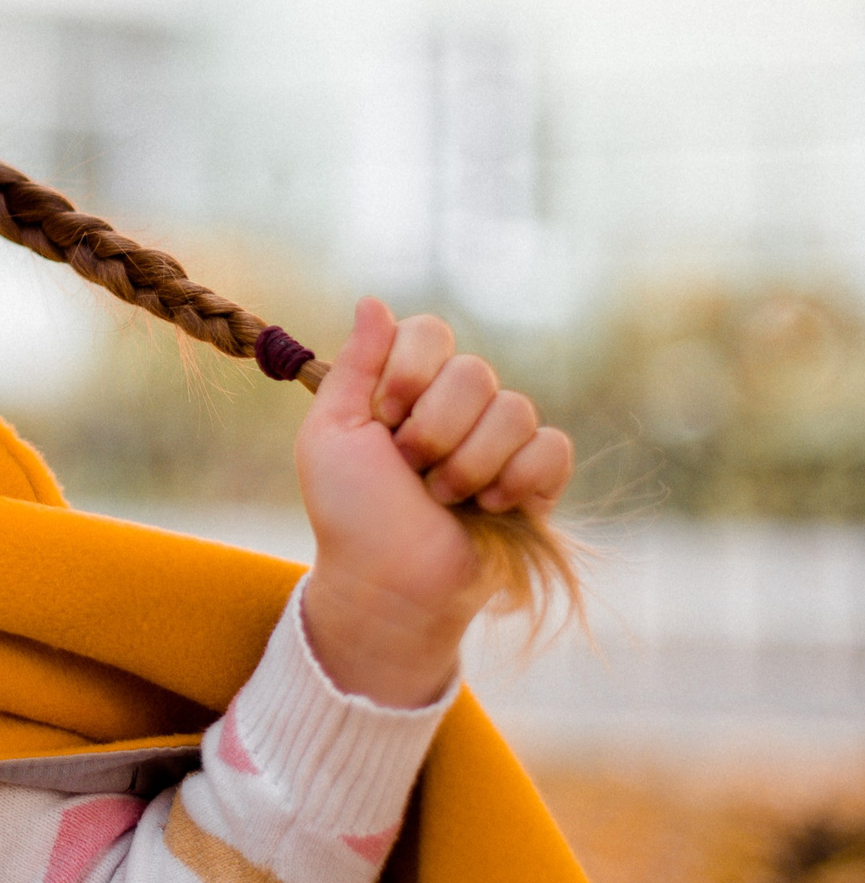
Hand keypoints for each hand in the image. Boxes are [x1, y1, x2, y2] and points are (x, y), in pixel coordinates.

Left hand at [295, 298, 573, 707]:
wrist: (387, 581)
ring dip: (468, 464)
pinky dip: (518, 479)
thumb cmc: (350, 512)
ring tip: (441, 497)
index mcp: (406, 385)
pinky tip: (490, 506)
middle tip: (409, 469)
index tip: (385, 416)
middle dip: (433, 431)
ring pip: (514, 410)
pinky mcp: (536, 477)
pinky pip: (551, 448)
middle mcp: (456, 404)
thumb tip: (372, 300)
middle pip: (474, 372)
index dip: (409, 372)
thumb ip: (354, 366)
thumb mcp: (331, 434)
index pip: (430, 332)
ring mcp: (499, 439)